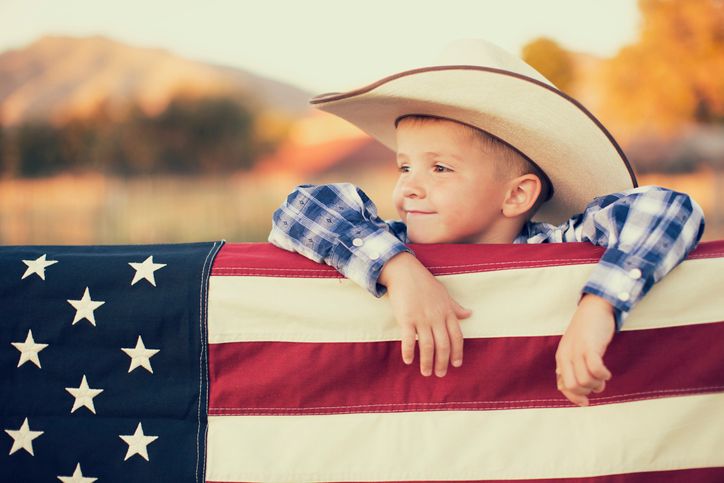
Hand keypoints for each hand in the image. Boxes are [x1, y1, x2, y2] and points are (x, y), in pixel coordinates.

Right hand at [379, 252, 471, 376]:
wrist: (405, 272)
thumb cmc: (424, 283)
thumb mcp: (444, 294)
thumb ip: (455, 307)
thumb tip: (469, 314)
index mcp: (447, 312)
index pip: (457, 337)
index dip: (457, 352)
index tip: (456, 364)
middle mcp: (436, 317)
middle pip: (443, 345)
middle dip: (442, 362)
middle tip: (440, 374)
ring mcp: (421, 318)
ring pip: (427, 346)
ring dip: (427, 362)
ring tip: (426, 372)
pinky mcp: (406, 318)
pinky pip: (409, 339)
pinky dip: (409, 352)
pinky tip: (409, 360)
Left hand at [555, 293, 614, 405]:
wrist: (595, 307)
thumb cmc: (588, 332)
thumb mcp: (575, 350)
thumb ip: (573, 367)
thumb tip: (578, 390)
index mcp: (561, 358)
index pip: (562, 386)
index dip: (574, 397)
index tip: (586, 402)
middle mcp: (566, 355)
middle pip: (574, 386)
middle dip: (588, 391)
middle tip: (598, 384)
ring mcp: (577, 351)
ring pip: (585, 380)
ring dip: (597, 383)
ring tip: (603, 377)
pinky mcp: (590, 346)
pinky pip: (595, 369)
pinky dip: (603, 375)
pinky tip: (607, 373)